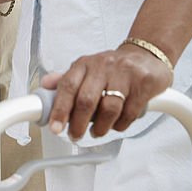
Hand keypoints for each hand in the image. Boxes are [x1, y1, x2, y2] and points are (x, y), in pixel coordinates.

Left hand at [43, 44, 171, 140]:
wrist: (146, 55)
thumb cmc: (112, 67)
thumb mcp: (86, 69)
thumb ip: (66, 79)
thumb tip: (45, 85)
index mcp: (85, 64)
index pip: (68, 85)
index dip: (59, 108)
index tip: (55, 127)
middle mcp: (103, 66)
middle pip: (86, 100)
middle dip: (78, 124)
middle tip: (75, 135)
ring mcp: (124, 74)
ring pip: (109, 109)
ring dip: (100, 128)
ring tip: (97, 131)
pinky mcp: (142, 84)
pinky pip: (129, 113)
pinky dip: (121, 124)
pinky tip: (117, 123)